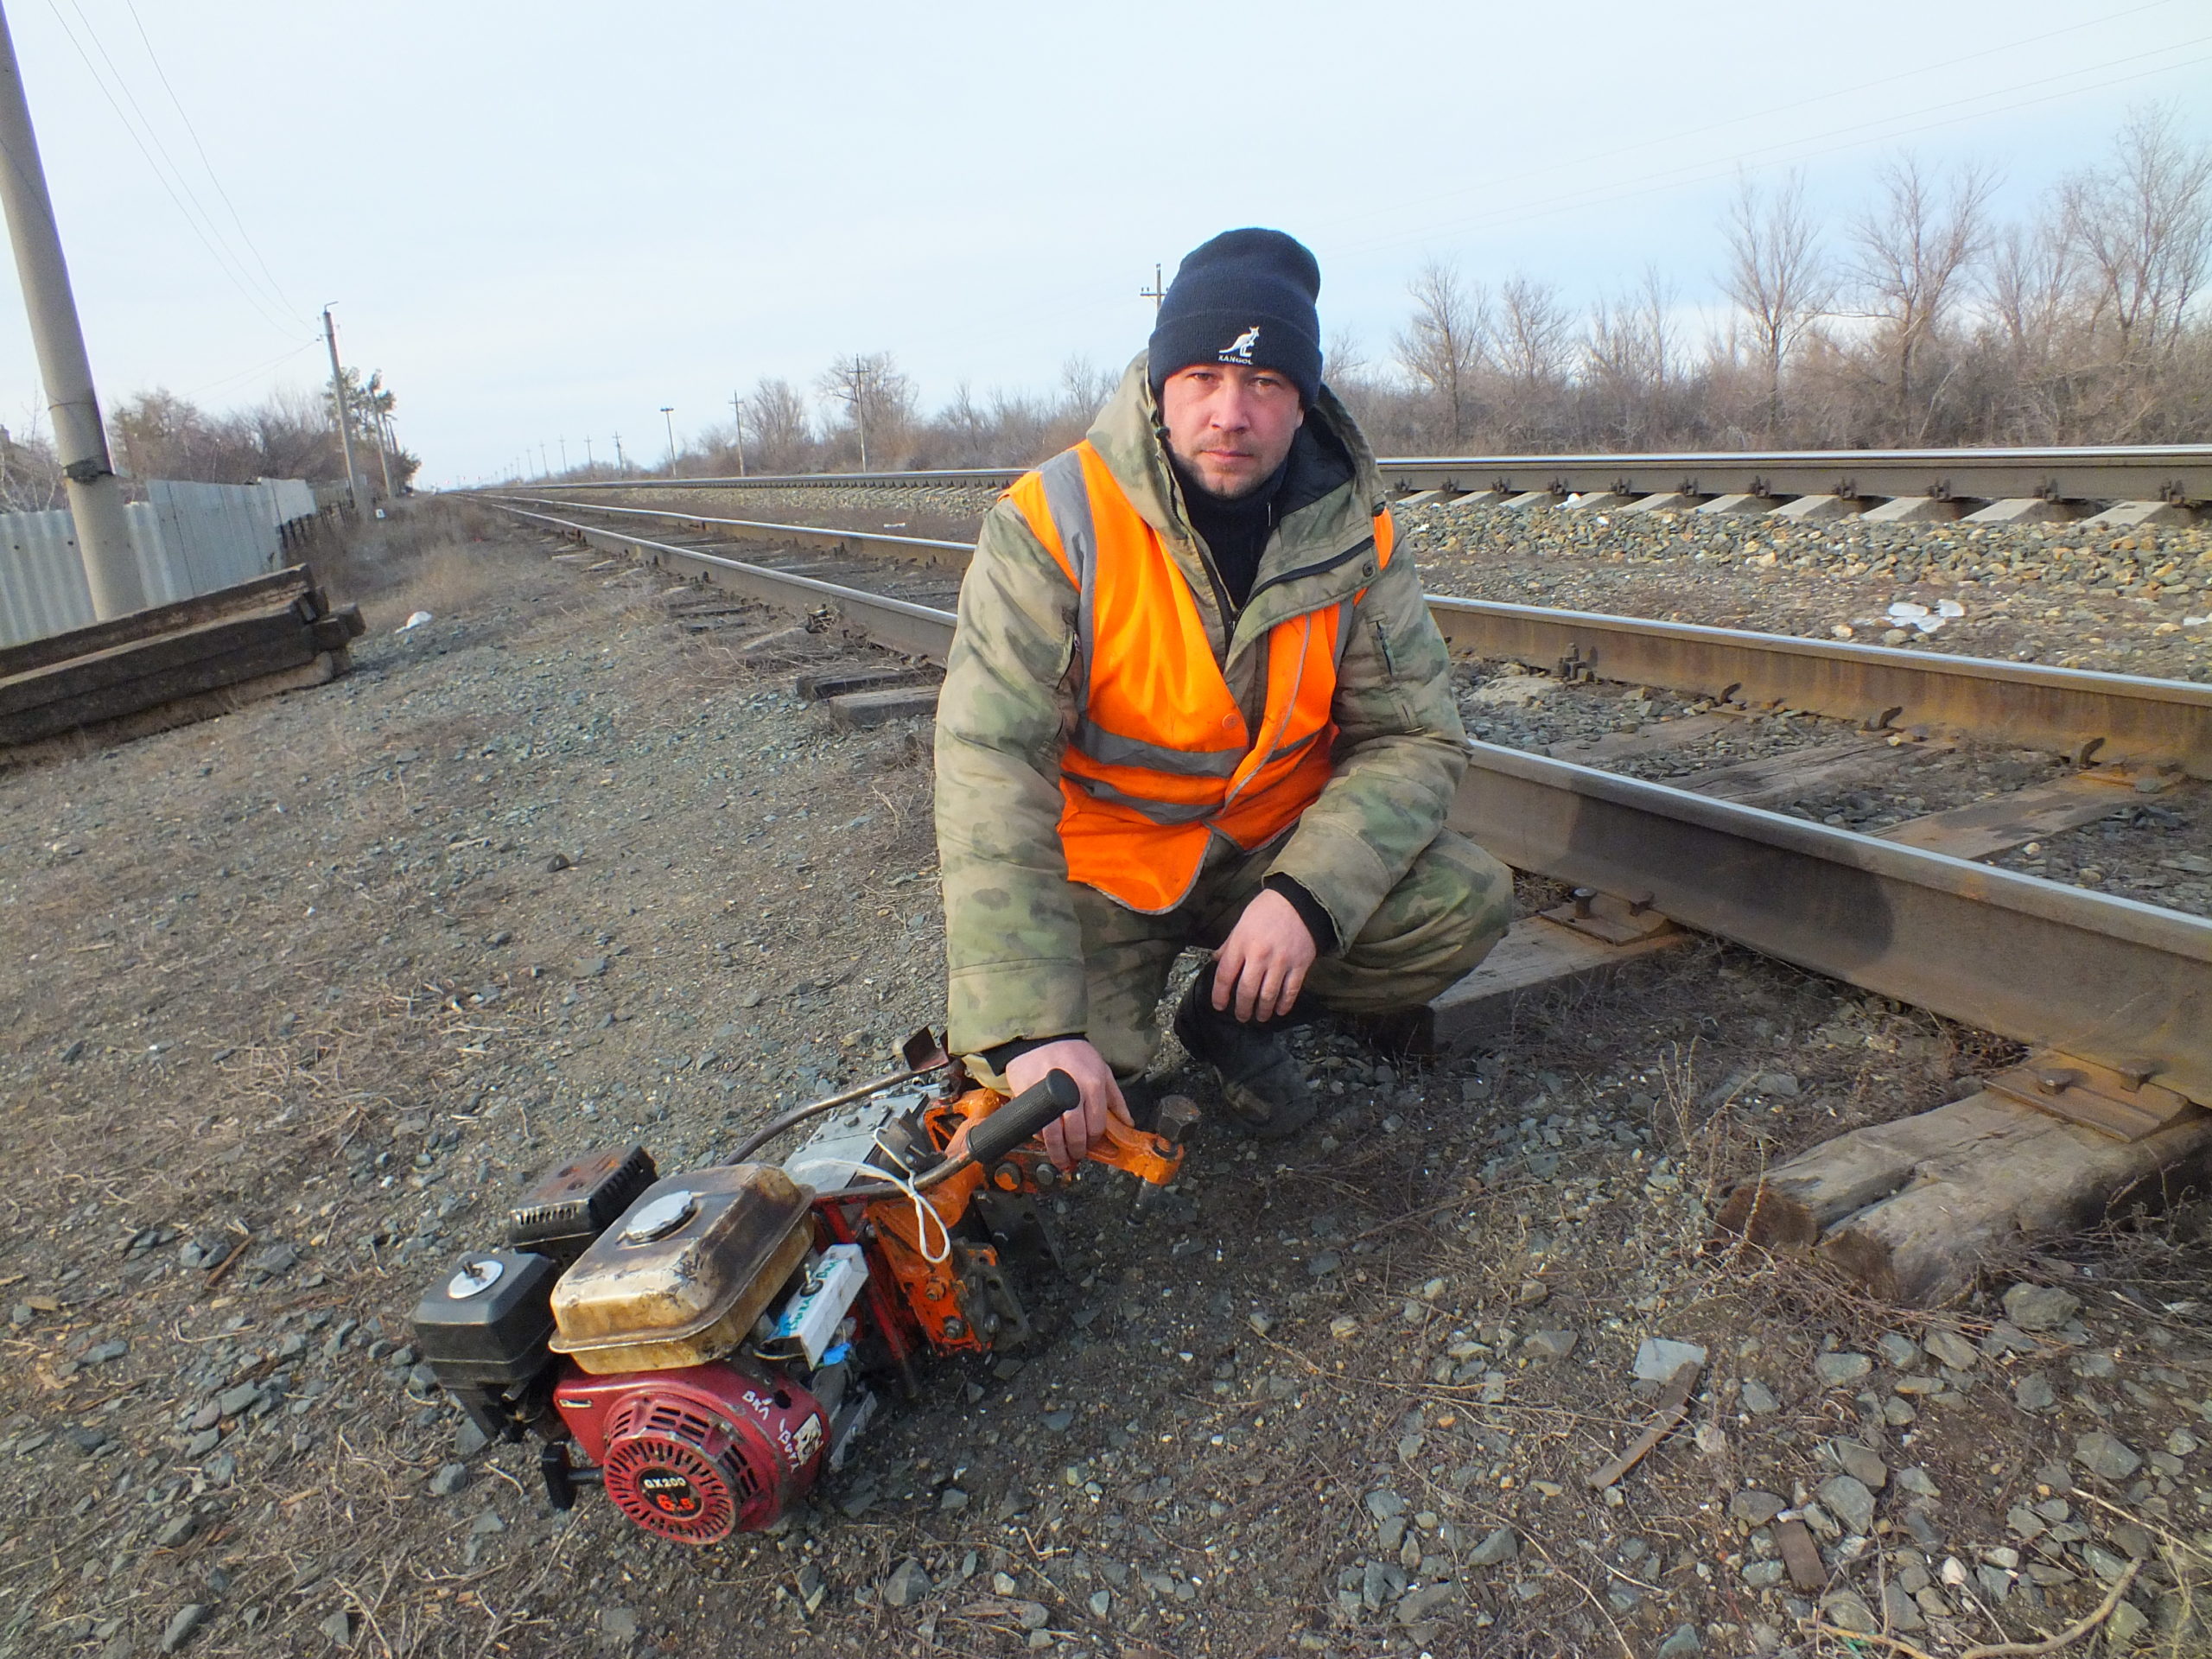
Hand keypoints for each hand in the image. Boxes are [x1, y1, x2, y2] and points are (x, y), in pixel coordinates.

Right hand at [1004, 1038, 1127, 1169]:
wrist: (1042, 1037)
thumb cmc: (1075, 1054)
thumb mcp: (1102, 1070)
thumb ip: (1115, 1098)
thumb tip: (1128, 1123)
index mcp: (1093, 1085)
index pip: (1096, 1125)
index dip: (1094, 1141)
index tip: (1091, 1145)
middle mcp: (1073, 1091)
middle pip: (1075, 1133)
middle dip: (1077, 1150)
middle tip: (1076, 1155)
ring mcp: (1048, 1094)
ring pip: (1054, 1134)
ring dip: (1058, 1152)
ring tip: (1061, 1159)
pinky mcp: (1027, 1094)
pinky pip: (1034, 1124)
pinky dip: (1039, 1137)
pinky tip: (1045, 1139)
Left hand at [1212, 888, 1317, 1022]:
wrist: (1300, 901)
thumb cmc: (1267, 910)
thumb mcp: (1242, 923)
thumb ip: (1230, 944)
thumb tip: (1216, 960)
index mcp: (1241, 943)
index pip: (1225, 975)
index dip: (1219, 994)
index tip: (1219, 1005)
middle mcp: (1259, 955)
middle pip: (1246, 991)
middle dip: (1242, 1008)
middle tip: (1241, 1016)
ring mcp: (1281, 962)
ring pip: (1268, 995)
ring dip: (1262, 1011)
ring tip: (1259, 1017)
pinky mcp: (1299, 965)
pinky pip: (1290, 991)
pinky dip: (1284, 1004)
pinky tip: (1279, 1011)